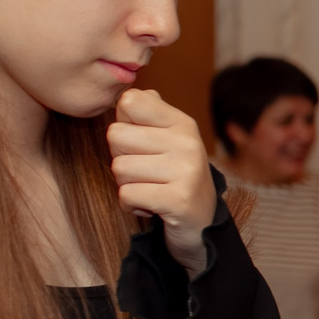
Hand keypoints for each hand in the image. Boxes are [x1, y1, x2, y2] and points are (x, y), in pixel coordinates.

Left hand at [109, 89, 216, 272]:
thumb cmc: (175, 178)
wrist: (202, 224)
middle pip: (115, 136)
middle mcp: (187, 142)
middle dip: (121, 158)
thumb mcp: (168, 140)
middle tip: (146, 172)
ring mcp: (186, 171)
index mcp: (182, 123)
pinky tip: (151, 206)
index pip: (129, 102)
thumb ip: (150, 113)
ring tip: (150, 188)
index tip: (141, 142)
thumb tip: (132, 93)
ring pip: (119, 168)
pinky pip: (127, 195)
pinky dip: (131, 205)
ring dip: (127, 185)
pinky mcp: (179, 199)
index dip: (124, 124)